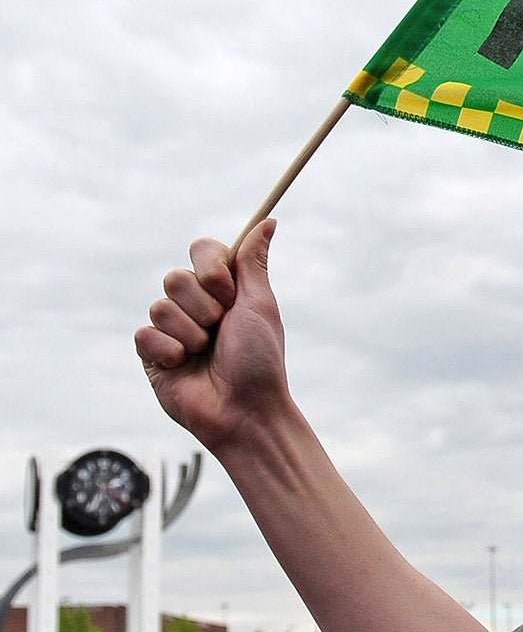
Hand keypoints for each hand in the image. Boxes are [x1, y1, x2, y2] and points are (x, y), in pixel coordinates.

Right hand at [134, 222, 291, 454]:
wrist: (244, 409)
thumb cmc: (260, 359)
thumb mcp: (261, 305)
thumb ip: (253, 262)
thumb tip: (268, 221)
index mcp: (223, 290)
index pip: (202, 250)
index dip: (211, 269)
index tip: (228, 292)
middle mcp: (195, 305)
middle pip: (176, 278)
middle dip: (203, 307)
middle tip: (220, 330)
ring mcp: (171, 329)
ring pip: (159, 306)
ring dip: (190, 333)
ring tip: (205, 354)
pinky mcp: (151, 354)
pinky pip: (144, 334)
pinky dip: (169, 351)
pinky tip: (185, 367)